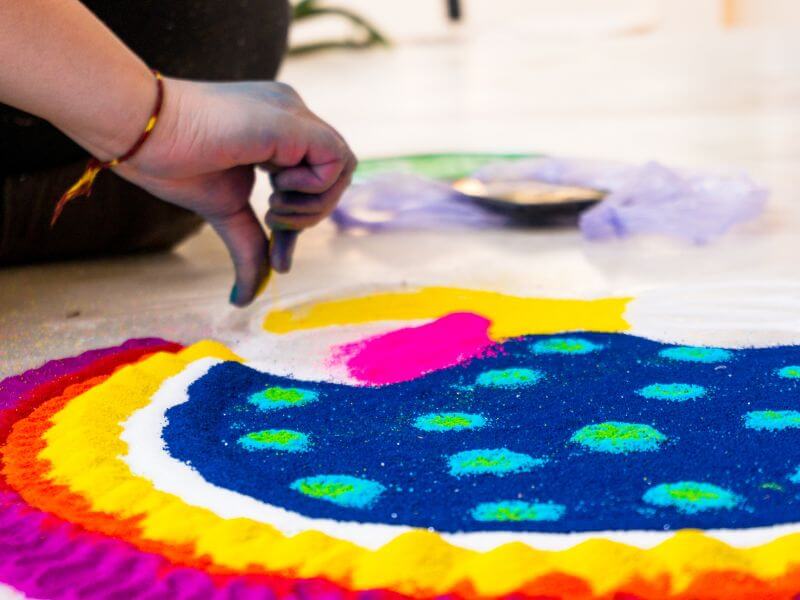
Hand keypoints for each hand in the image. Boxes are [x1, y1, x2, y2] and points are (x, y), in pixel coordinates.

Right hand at [116, 77, 355, 305]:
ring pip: (343, 166)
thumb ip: (249, 246)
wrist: (141, 132)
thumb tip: (244, 299)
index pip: (311, 183)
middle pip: (334, 176)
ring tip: (271, 208)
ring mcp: (292, 114)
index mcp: (276, 132)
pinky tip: (274, 189)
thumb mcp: (225, 211)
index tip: (280, 261)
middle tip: (274, 225)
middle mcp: (290, 115)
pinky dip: (314, 189)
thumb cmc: (171, 162)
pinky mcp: (291, 120)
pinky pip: (336, 159)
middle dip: (311, 218)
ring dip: (313, 204)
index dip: (301, 228)